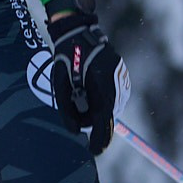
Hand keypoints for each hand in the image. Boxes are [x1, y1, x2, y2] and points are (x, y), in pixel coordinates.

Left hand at [44, 0, 126, 156]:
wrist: (78, 31)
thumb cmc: (65, 57)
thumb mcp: (60, 84)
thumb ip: (66, 109)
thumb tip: (74, 132)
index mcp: (101, 83)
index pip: (103, 117)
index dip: (99, 137)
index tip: (94, 151)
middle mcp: (116, 82)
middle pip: (106, 114)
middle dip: (91, 118)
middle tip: (75, 108)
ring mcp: (122, 78)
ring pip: (110, 106)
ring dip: (95, 107)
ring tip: (80, 91)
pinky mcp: (121, 76)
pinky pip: (112, 97)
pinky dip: (100, 98)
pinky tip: (88, 85)